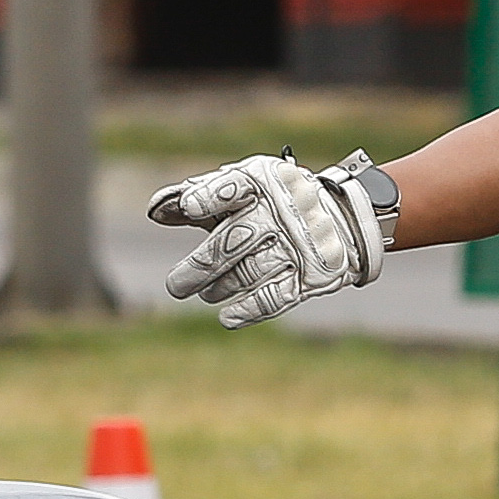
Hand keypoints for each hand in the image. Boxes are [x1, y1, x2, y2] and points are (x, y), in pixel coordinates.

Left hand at [147, 151, 391, 327]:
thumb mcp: (241, 187)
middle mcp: (282, 210)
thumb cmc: (273, 200)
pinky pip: (277, 296)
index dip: (210, 196)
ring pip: (249, 271)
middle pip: (232, 241)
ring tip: (206, 292)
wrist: (343, 217)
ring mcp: (299, 243)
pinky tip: (227, 317)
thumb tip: (155, 211)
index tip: (189, 207)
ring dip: (221, 287)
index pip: (235, 186)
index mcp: (262, 180)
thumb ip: (198, 195)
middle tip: (175, 286)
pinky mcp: (313, 274)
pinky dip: (250, 309)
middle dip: (199, 266)